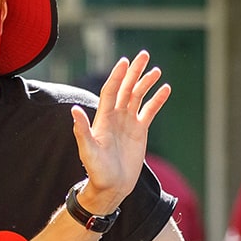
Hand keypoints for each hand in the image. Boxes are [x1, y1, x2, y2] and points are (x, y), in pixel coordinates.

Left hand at [70, 52, 170, 213]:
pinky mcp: (140, 131)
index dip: (117, 76)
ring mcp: (128, 122)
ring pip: (138, 96)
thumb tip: (74, 111)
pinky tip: (165, 89)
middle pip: (126, 88)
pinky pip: (149, 111)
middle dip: (134, 71)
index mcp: (103, 118)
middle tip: (144, 54)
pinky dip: (157, 100)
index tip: (124, 61)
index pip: (111, 90)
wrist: (111, 186)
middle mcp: (116, 116)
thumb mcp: (87, 151)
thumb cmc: (97, 170)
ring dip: (147, 83)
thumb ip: (82, 131)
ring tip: (157, 71)